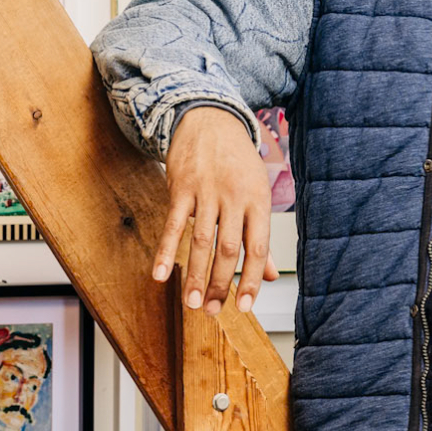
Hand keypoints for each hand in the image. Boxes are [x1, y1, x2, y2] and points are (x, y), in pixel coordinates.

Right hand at [154, 107, 278, 314]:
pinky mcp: (181, 188)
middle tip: (212, 311)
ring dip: (195, 276)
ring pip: (201, 241)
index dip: (252, 280)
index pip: (257, 248)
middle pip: (228, 249)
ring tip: (192, 303)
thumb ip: (260, 235)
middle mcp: (234, 197)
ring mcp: (206, 192)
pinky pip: (173, 225)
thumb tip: (271, 274)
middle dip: (221, 284)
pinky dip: (166, 251)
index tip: (244, 307)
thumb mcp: (256, 192)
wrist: (210, 119)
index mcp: (257, 201)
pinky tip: (160, 275)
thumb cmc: (237, 161)